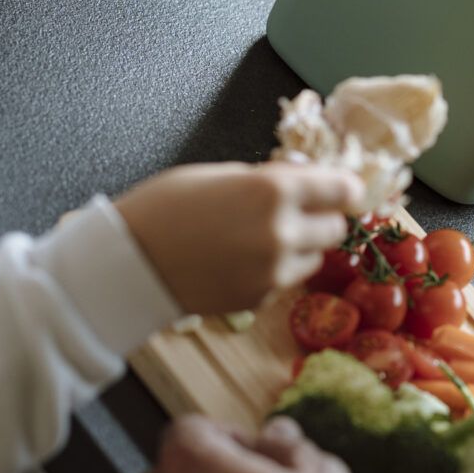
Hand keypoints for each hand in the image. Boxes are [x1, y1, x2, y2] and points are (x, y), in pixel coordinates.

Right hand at [114, 163, 358, 314]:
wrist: (129, 261)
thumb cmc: (166, 206)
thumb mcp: (221, 174)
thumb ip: (268, 179)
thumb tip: (303, 180)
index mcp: (274, 191)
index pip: (341, 190)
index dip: (344, 188)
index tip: (343, 189)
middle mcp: (283, 232)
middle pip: (336, 228)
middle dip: (321, 217)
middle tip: (297, 211)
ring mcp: (273, 271)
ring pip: (314, 258)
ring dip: (300, 246)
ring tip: (261, 237)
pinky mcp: (260, 298)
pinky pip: (284, 280)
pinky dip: (274, 269)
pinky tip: (240, 259)